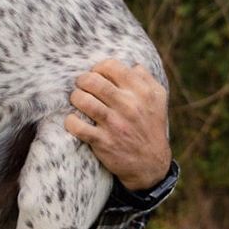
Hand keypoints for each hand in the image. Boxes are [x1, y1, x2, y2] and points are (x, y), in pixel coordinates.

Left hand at [64, 59, 170, 191]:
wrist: (151, 163)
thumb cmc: (150, 126)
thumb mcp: (158, 100)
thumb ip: (146, 79)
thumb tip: (132, 65)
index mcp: (141, 92)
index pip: (112, 66)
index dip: (99, 68)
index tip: (97, 76)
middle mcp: (129, 106)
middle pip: (93, 81)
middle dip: (82, 81)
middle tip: (82, 86)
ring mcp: (115, 124)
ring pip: (83, 101)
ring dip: (76, 98)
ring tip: (78, 101)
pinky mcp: (104, 142)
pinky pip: (78, 126)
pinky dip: (70, 121)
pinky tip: (73, 120)